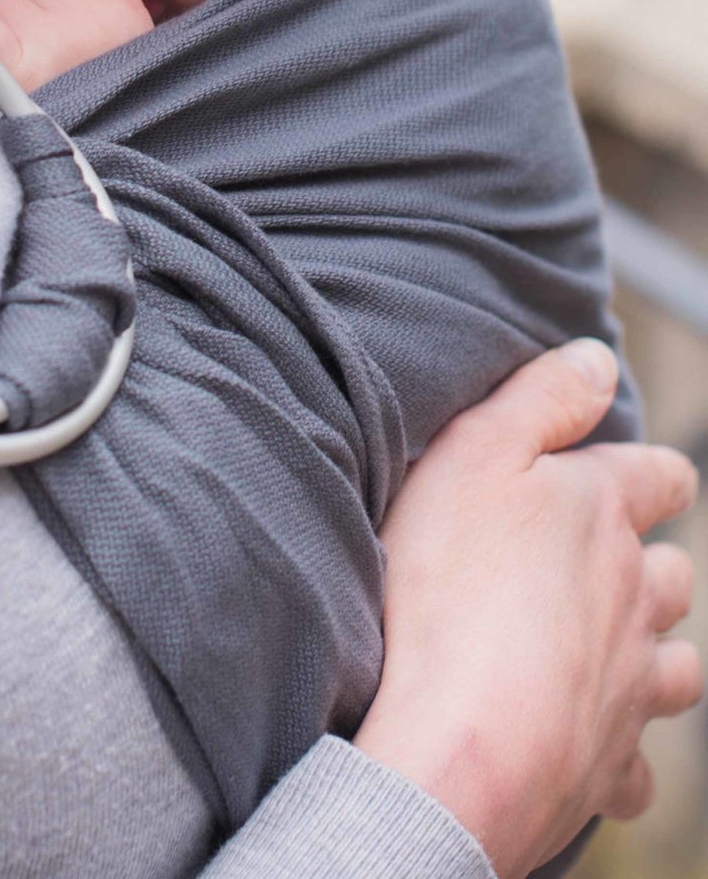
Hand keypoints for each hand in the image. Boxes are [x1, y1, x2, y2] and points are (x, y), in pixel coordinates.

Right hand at [354, 341, 700, 876]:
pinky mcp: (607, 765)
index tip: (615, 472)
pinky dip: (617, 749)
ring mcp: (631, 687)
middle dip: (643, 565)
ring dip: (649, 654)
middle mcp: (636, 598)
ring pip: (673, 667)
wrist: (459, 738)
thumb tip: (596, 359)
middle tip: (583, 561)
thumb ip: (539, 400)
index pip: (661, 476)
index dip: (645, 471)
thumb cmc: (450, 585)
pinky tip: (582, 739)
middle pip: (670, 574)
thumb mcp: (474, 454)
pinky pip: (635, 764)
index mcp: (604, 515)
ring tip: (600, 648)